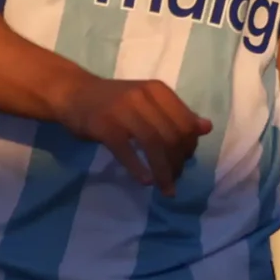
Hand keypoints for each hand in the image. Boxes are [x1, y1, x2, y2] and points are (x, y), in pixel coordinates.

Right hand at [66, 75, 211, 193]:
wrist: (73, 93)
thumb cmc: (113, 101)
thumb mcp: (147, 101)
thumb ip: (175, 114)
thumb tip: (206, 128)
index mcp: (157, 90)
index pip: (185, 122)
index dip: (190, 146)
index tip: (185, 161)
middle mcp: (142, 97)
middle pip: (171, 135)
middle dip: (177, 163)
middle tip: (175, 179)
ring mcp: (122, 111)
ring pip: (153, 145)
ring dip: (163, 172)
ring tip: (167, 189)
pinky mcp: (104, 126)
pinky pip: (127, 152)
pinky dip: (139, 169)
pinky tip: (146, 182)